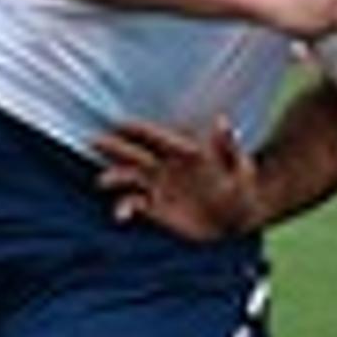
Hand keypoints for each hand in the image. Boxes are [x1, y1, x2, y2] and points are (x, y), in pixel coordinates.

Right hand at [93, 118, 266, 240]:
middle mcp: (167, 166)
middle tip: (93, 140)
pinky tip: (122, 214)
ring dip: (115, 177)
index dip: (140, 130)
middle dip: (114, 147)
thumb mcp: (241, 169)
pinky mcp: (156, 208)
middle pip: (135, 153)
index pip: (158, 137)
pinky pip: (133, 204)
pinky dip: (124, 207)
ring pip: (129, 177)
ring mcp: (159, 186)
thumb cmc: (243, 188)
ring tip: (102, 182)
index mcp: (185, 152)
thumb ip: (228, 146)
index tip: (119, 123)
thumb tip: (222, 119)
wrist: (239, 217)